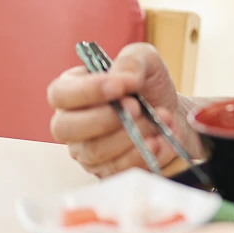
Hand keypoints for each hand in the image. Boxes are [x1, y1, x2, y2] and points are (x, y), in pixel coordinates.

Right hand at [47, 43, 192, 176]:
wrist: (173, 115)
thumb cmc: (149, 87)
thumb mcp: (145, 61)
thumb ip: (131, 62)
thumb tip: (123, 78)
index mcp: (72, 90)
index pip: (60, 94)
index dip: (87, 91)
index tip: (119, 87)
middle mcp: (72, 123)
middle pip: (67, 128)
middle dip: (107, 118)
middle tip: (137, 107)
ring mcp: (86, 150)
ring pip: (95, 151)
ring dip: (131, 135)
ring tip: (158, 122)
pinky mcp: (106, 170)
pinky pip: (117, 169)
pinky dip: (143, 154)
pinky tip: (159, 141)